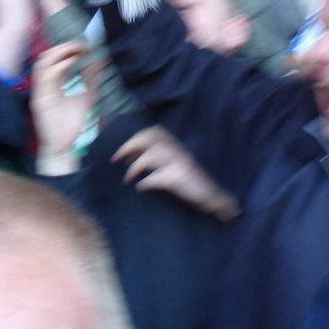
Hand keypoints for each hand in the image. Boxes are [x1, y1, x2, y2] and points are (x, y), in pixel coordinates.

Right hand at [30, 43, 97, 173]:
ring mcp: (41, 90)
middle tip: (81, 46)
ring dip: (59, 52)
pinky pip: (44, 77)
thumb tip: (100, 59)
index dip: (70, 48)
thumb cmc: (76, 123)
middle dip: (64, 46)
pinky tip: (71, 62)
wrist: (69, 146)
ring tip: (75, 50)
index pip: (57, 57)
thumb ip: (93, 78)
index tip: (87, 47)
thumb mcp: (88, 95)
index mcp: (56, 82)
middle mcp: (46, 84)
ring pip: (41, 62)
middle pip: (47, 55)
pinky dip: (57, 66)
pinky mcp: (39, 99)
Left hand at [112, 126, 241, 220]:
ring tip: (127, 179)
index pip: (153, 132)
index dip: (134, 139)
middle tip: (116, 160)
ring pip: (149, 156)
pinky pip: (155, 178)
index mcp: (176, 146)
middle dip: (128, 146)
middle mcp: (177, 150)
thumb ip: (159, 158)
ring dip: (134, 168)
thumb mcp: (175, 164)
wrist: (213, 197)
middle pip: (148, 137)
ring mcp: (178, 163)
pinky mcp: (178, 178)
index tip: (122, 154)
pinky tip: (140, 189)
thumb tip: (131, 157)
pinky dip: (144, 183)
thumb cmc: (191, 182)